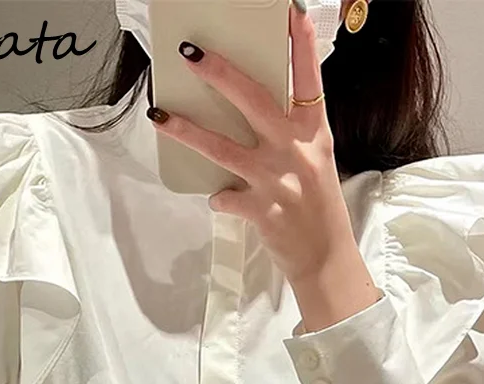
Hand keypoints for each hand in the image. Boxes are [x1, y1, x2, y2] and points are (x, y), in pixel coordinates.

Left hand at [146, 3, 360, 283]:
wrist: (325, 258)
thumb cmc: (319, 208)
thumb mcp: (316, 161)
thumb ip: (291, 135)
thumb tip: (251, 111)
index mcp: (315, 134)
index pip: (309, 81)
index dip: (300, 46)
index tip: (289, 13)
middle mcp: (297, 151)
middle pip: (254, 101)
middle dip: (220, 73)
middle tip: (191, 53)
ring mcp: (278, 180)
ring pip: (222, 148)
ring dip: (187, 130)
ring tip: (158, 114)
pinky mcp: (262, 210)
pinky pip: (225, 198)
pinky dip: (219, 199)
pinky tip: (219, 201)